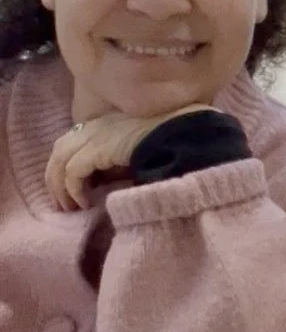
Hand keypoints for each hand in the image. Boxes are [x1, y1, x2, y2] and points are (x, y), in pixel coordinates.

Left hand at [45, 106, 211, 210]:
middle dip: (56, 177)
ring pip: (60, 161)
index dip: (68, 166)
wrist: (184, 133)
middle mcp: (98, 125)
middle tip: (63, 202)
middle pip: (60, 149)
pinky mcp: (99, 148)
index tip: (75, 189)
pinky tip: (84, 204)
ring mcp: (96, 134)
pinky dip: (73, 190)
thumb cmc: (172, 142)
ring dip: (60, 187)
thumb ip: (120, 162)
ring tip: (69, 207)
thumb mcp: (140, 152)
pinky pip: (73, 172)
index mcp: (108, 123)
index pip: (75, 142)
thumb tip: (104, 183)